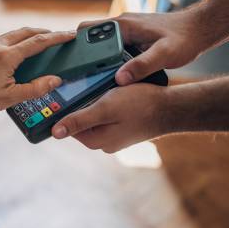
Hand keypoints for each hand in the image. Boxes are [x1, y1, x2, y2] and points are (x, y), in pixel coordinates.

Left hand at [0, 28, 75, 135]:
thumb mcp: (10, 98)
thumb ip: (36, 89)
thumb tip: (55, 80)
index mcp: (6, 56)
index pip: (38, 41)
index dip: (57, 37)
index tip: (71, 34)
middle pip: (28, 31)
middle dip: (46, 32)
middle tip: (61, 37)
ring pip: (16, 33)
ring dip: (32, 34)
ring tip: (45, 41)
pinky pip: (6, 37)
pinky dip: (19, 38)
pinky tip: (23, 48)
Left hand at [51, 83, 168, 152]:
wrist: (173, 107)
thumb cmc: (141, 105)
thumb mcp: (105, 109)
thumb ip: (80, 120)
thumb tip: (55, 133)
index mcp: (95, 141)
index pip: (67, 125)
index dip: (63, 109)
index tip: (61, 92)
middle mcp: (103, 142)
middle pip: (80, 121)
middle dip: (79, 104)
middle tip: (81, 85)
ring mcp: (114, 136)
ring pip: (93, 116)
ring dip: (92, 102)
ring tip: (99, 87)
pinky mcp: (123, 128)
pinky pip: (106, 115)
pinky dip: (104, 103)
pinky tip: (110, 92)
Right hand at [79, 11, 214, 85]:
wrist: (202, 28)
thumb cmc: (185, 38)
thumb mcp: (165, 54)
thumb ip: (143, 66)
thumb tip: (120, 79)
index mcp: (122, 25)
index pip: (86, 31)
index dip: (74, 47)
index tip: (69, 65)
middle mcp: (120, 26)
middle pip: (88, 39)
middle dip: (79, 55)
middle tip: (75, 75)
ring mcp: (125, 32)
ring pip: (98, 45)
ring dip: (92, 60)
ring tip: (86, 80)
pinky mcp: (131, 39)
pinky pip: (110, 49)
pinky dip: (104, 61)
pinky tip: (106, 77)